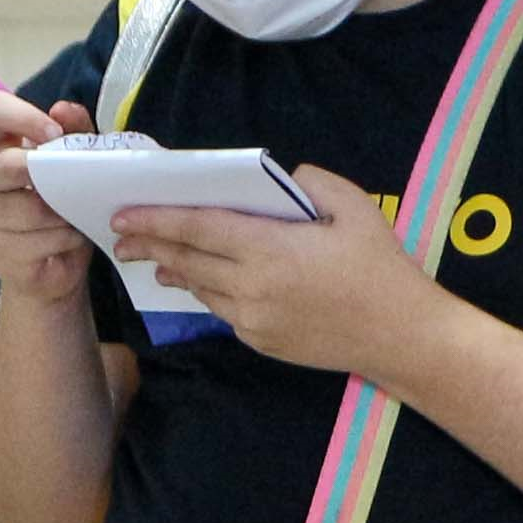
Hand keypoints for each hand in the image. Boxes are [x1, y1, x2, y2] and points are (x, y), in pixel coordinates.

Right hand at [0, 87, 91, 305]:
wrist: (54, 267)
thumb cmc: (61, 206)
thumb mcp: (75, 163)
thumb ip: (74, 132)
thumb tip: (64, 109)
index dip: (23, 116)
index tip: (54, 133)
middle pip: (4, 164)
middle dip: (44, 173)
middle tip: (73, 181)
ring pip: (30, 208)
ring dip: (65, 212)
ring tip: (76, 215)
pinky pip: (42, 240)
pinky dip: (67, 239)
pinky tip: (70, 239)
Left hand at [115, 165, 460, 388]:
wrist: (401, 336)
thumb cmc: (381, 267)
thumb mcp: (354, 206)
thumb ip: (310, 182)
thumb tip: (279, 180)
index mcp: (270, 250)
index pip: (198, 228)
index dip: (156, 219)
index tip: (123, 214)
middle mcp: (252, 288)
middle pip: (188, 260)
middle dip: (150, 244)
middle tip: (120, 234)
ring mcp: (254, 321)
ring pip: (201, 288)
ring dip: (175, 269)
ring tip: (155, 257)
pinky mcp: (262, 342)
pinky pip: (224, 311)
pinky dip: (207, 291)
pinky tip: (199, 280)